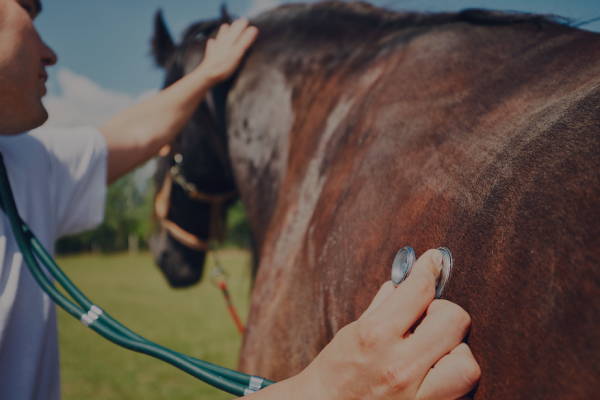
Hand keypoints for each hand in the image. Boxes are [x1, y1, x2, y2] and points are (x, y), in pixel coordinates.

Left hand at [197, 18, 257, 83]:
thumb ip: (245, 41)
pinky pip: (211, 46)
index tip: (247, 22)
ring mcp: (215, 49)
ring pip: (219, 37)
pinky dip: (212, 43)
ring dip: (223, 32)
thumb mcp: (238, 53)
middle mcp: (222, 43)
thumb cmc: (224, 65)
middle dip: (234, 27)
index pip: (237, 31)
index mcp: (229, 41)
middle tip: (239, 22)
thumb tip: (254, 29)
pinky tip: (211, 41)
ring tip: (225, 26)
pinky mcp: (210, 56)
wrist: (208, 75)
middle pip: (228, 32)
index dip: (242, 26)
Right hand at [293, 249, 479, 399]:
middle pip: (453, 320)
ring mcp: (416, 397)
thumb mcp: (350, 333)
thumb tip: (402, 283)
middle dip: (443, 313)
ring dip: (455, 352)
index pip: (418, 291)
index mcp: (375, 337)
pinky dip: (454, 380)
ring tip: (435, 353)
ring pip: (467, 365)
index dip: (429, 269)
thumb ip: (381, 307)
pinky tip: (434, 374)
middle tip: (427, 320)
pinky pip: (462, 394)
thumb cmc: (333, 375)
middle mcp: (399, 367)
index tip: (434, 261)